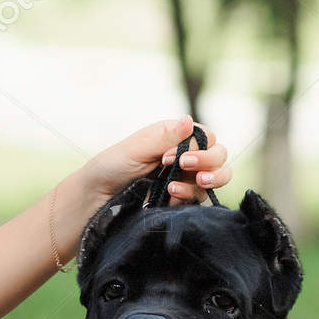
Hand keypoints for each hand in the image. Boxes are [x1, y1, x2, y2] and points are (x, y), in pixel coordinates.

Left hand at [85, 116, 229, 209]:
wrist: (99, 197)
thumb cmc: (113, 166)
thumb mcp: (138, 148)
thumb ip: (166, 137)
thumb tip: (189, 119)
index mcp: (176, 136)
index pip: (208, 137)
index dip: (199, 147)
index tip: (172, 156)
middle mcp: (186, 155)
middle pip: (220, 156)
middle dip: (209, 162)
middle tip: (185, 168)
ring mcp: (187, 178)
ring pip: (218, 177)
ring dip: (205, 181)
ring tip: (175, 188)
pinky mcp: (184, 198)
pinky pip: (202, 198)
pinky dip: (189, 197)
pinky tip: (170, 197)